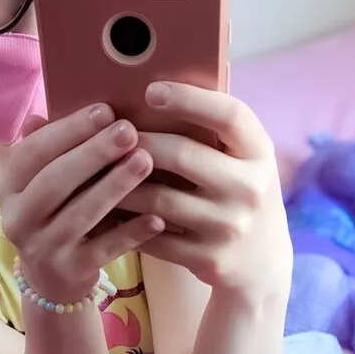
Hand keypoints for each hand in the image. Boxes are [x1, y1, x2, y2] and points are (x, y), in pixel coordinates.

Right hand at [0, 104, 163, 303]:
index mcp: (9, 187)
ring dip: (115, 186)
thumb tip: (41, 113)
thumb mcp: (43, 182)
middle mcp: (19, 218)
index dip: (68, 130)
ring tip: (146, 160)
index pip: (34, 153)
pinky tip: (157, 216)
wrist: (52, 280)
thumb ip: (47, 149)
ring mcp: (43, 248)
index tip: (105, 110)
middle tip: (130, 130)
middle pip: (55, 181)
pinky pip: (104, 249)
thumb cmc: (56, 214)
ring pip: (81, 214)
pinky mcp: (70, 271)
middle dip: (93, 153)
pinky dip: (131, 233)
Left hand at [120, 82, 291, 303]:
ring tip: (93, 170)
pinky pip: (152, 236)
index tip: (150, 90)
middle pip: (183, 154)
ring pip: (158, 199)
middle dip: (138, 142)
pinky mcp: (207, 259)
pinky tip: (101, 209)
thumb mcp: (242, 160)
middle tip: (107, 134)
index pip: (229, 116)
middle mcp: (250, 188)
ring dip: (119, 184)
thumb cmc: (238, 194)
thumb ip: (211, 133)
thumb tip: (150, 93)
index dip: (189, 99)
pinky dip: (122, 223)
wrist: (261, 263)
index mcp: (260, 153)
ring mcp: (229, 227)